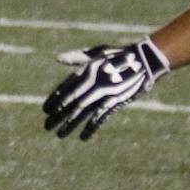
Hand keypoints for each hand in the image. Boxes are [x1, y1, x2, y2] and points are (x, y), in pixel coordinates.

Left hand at [43, 39, 170, 139]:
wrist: (143, 61)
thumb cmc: (117, 55)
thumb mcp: (97, 52)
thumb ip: (77, 58)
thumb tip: (58, 58)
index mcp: (86, 71)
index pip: (65, 88)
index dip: (54, 100)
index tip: (45, 110)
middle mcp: (92, 84)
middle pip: (71, 104)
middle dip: (58, 116)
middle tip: (47, 126)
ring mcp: (103, 94)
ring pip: (83, 113)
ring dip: (71, 125)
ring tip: (60, 135)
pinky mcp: (115, 103)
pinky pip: (100, 118)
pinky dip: (91, 128)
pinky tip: (83, 137)